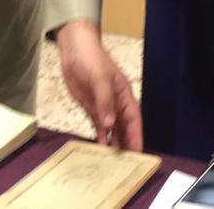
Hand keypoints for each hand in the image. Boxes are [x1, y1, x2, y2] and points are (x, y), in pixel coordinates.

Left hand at [56, 20, 142, 150]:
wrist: (74, 48)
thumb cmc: (92, 59)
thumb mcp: (100, 78)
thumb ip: (105, 102)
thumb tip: (109, 125)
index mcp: (124, 94)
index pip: (134, 119)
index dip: (137, 136)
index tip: (139, 153)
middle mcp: (116, 103)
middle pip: (124, 127)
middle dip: (127, 144)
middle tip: (127, 164)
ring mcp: (103, 106)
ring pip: (112, 129)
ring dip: (113, 143)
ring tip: (114, 162)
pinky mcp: (90, 107)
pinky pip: (98, 126)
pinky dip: (100, 137)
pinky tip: (99, 149)